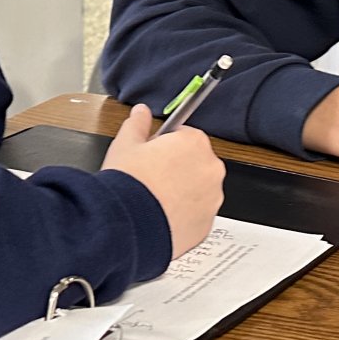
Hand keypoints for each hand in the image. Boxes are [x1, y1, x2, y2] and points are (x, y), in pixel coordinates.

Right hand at [100, 103, 225, 258]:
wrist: (127, 226)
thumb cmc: (128, 184)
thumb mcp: (126, 145)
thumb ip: (137, 124)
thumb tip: (141, 112)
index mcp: (195, 143)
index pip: (185, 136)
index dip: (165, 145)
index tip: (153, 154)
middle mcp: (211, 169)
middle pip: (195, 163)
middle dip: (177, 168)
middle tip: (150, 178)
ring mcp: (212, 199)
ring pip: (198, 190)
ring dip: (182, 192)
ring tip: (154, 199)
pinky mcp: (207, 225)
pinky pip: (196, 215)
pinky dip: (183, 215)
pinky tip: (160, 215)